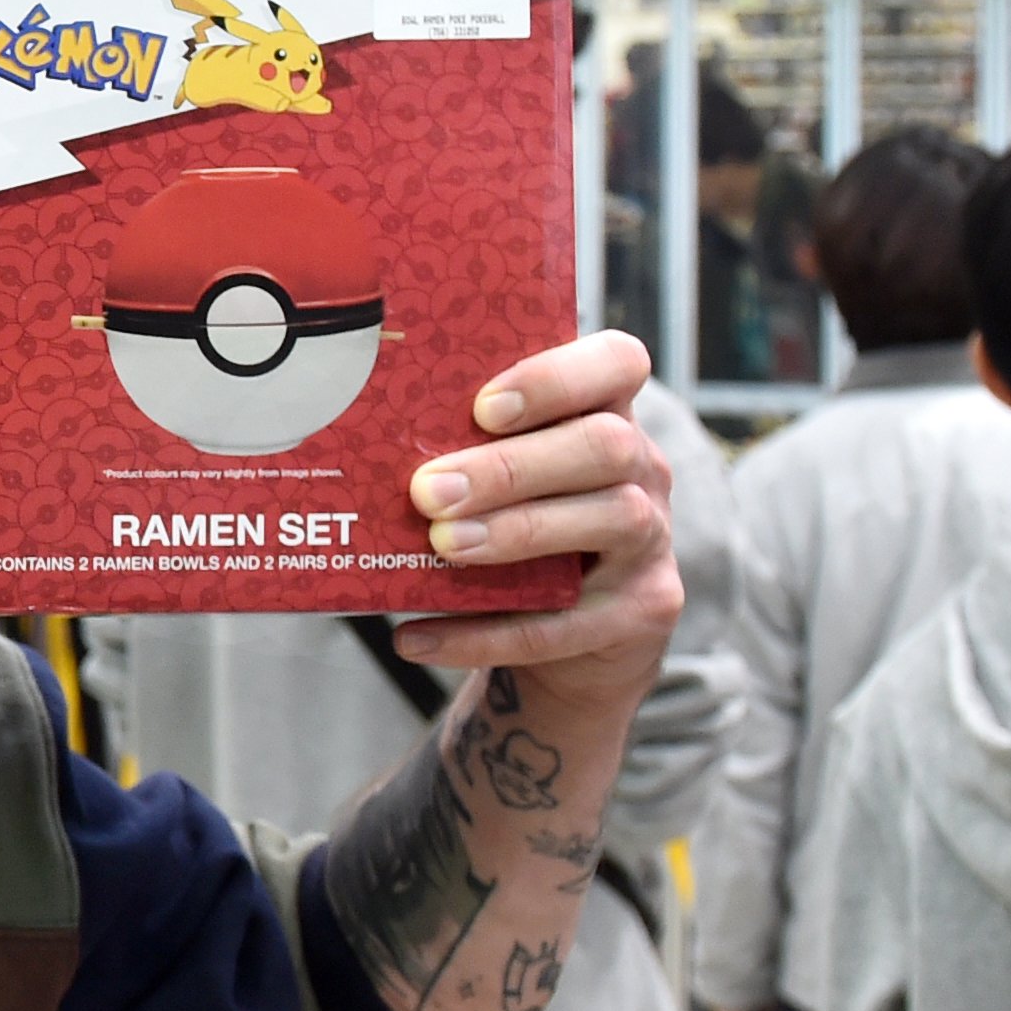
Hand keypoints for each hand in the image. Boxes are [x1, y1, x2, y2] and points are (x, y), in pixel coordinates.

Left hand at [391, 330, 682, 717]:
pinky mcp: (644, 611)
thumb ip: (462, 456)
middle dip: (512, 466)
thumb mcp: (501, 484)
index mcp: (606, 416)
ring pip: (609, 518)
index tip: (484, 405)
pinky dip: (484, 633)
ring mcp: (653, 541)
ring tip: (441, 545)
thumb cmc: (518, 537)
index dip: (557, 376)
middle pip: (604, 445)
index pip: (619, 362)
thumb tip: (357, 445)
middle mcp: (643, 470)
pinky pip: (567, 622)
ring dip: (515, 531)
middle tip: (429, 490)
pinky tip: (416, 635)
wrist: (573, 648)